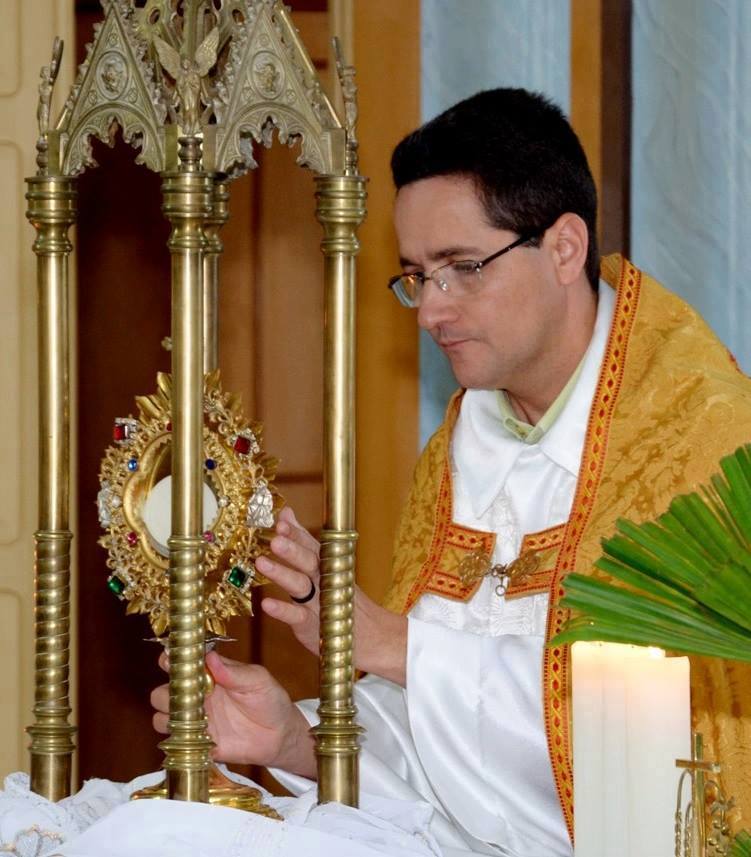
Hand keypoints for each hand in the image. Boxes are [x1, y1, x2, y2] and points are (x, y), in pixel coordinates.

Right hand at [151, 650, 316, 777]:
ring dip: (167, 716)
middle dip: (165, 692)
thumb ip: (235, 672)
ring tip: (189, 717)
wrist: (279, 735)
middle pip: (163, 691)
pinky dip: (176, 739)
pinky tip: (193, 736)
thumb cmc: (269, 700)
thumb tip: (211, 658)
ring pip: (161, 716)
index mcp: (208, 674)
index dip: (170, 660)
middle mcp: (196, 696)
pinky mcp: (197, 743)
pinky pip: (175, 742)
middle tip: (183, 695)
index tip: (169, 661)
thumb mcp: (258, 681)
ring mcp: (194, 720)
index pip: (181, 663)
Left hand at [258, 507, 408, 685]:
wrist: (370, 635)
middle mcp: (323, 579)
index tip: (281, 521)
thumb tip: (286, 513)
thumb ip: (302, 539)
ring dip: (282, 574)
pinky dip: (283, 610)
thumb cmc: (340, 596)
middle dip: (292, 549)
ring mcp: (318, 602)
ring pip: (300, 586)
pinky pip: (297, 616)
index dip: (296, 533)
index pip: (311, 544)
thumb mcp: (324, 565)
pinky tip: (267, 604)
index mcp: (326, 564)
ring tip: (262, 563)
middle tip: (275, 539)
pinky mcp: (312, 625)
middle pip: (309, 562)